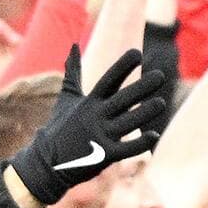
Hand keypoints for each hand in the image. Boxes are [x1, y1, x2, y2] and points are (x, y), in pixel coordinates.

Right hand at [7, 45, 170, 206]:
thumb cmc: (60, 126)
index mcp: (89, 102)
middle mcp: (95, 117)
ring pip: (128, 123)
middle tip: (160, 75)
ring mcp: (100, 136)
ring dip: (145, 113)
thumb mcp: (67, 97)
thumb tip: (73, 46)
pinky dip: (140, 143)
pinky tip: (155, 135)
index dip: (122, 67)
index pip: (108, 81)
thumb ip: (73, 72)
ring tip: (161, 103)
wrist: (47, 162)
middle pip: (122, 99)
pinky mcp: (104, 156)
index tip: (137, 53)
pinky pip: (126, 149)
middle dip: (141, 88)